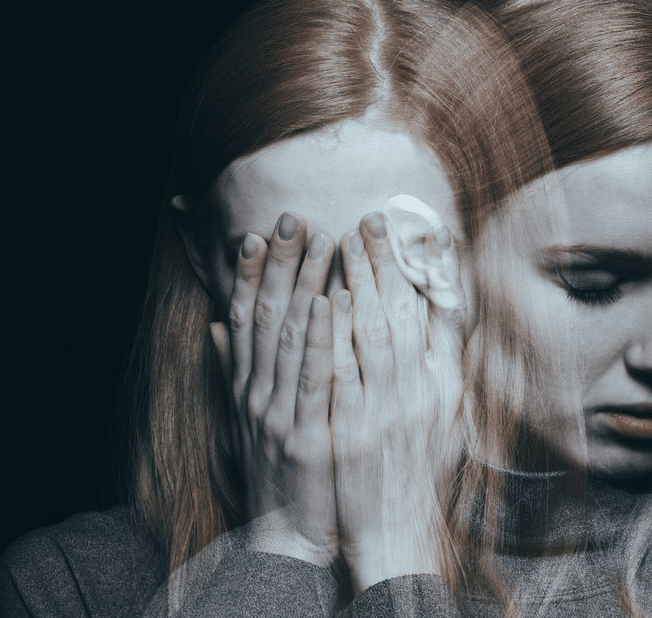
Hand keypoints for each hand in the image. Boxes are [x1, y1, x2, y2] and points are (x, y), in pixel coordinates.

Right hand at [209, 212, 340, 566]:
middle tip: (293, 218)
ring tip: (322, 240)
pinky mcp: (305, 435)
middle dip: (279, 264)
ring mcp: (277, 413)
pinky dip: (324, 336)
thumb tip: (216, 326)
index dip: (248, 275)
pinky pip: (316, 376)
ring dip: (306, 284)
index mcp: (245, 387)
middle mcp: (254, 393)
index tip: (257, 234)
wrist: (287, 533)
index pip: (243, 319)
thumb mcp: (249, 419)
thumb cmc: (278, 469)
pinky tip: (334, 300)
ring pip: (291, 336)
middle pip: (265, 315)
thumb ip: (234, 371)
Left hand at [332, 211, 465, 591]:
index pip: (439, 316)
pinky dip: (339, 336)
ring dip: (361, 284)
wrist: (399, 529)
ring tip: (345, 242)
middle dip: (386, 263)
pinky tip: (329, 301)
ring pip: (376, 335)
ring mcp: (387, 413)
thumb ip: (447, 361)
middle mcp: (421, 393)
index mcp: (444, 386)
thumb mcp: (447, 413)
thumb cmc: (421, 467)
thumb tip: (449, 309)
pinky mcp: (353, 434)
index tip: (416, 229)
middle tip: (370, 219)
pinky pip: (345, 376)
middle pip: (404, 314)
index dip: (425, 269)